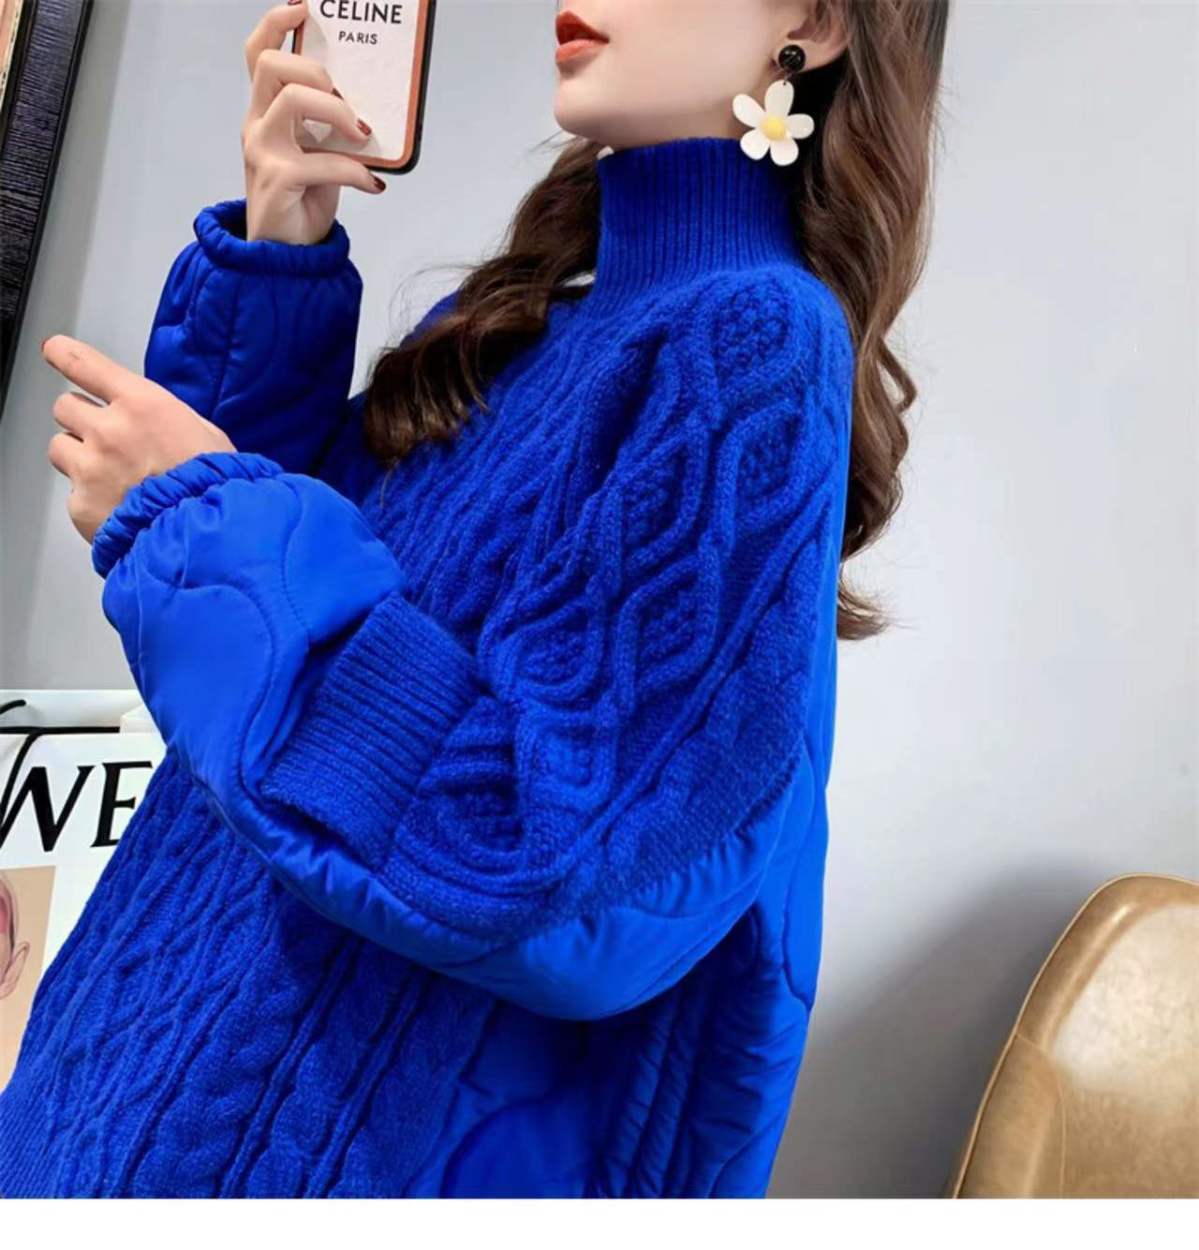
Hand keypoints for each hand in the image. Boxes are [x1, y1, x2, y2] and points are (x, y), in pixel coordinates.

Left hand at [42, 334, 236, 544]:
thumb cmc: (217, 489)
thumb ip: (166, 418)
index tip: (56, 351)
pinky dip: (89, 498)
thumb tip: (151, 416)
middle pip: (65, 405)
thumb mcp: (207, 435)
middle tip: (107, 439)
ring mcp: (90, 468)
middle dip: (82, 419)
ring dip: (78, 456)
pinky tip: (118, 507)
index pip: (83, 363)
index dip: (64, 355)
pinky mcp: (80, 504)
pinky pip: (72, 492)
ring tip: (110, 476)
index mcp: (143, 405)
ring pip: (59, 446)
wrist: (207, 539)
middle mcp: (109, 430)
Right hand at [242, 0, 383, 246]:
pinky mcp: (277, 180)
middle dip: (316, 72)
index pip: (257, 56)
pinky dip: (356, 171)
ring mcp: (262, 152)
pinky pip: (324, 161)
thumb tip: (368, 112)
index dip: (274, 25)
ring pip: (293, 100)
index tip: (301, 7)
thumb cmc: (301, 203)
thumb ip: (330, 130)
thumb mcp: (318, 156)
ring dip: (338, 112)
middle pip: (271, 67)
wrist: (284, 256)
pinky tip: (372, 184)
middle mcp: (257, 126)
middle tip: (346, 102)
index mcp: (264, 114)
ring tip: (362, 135)